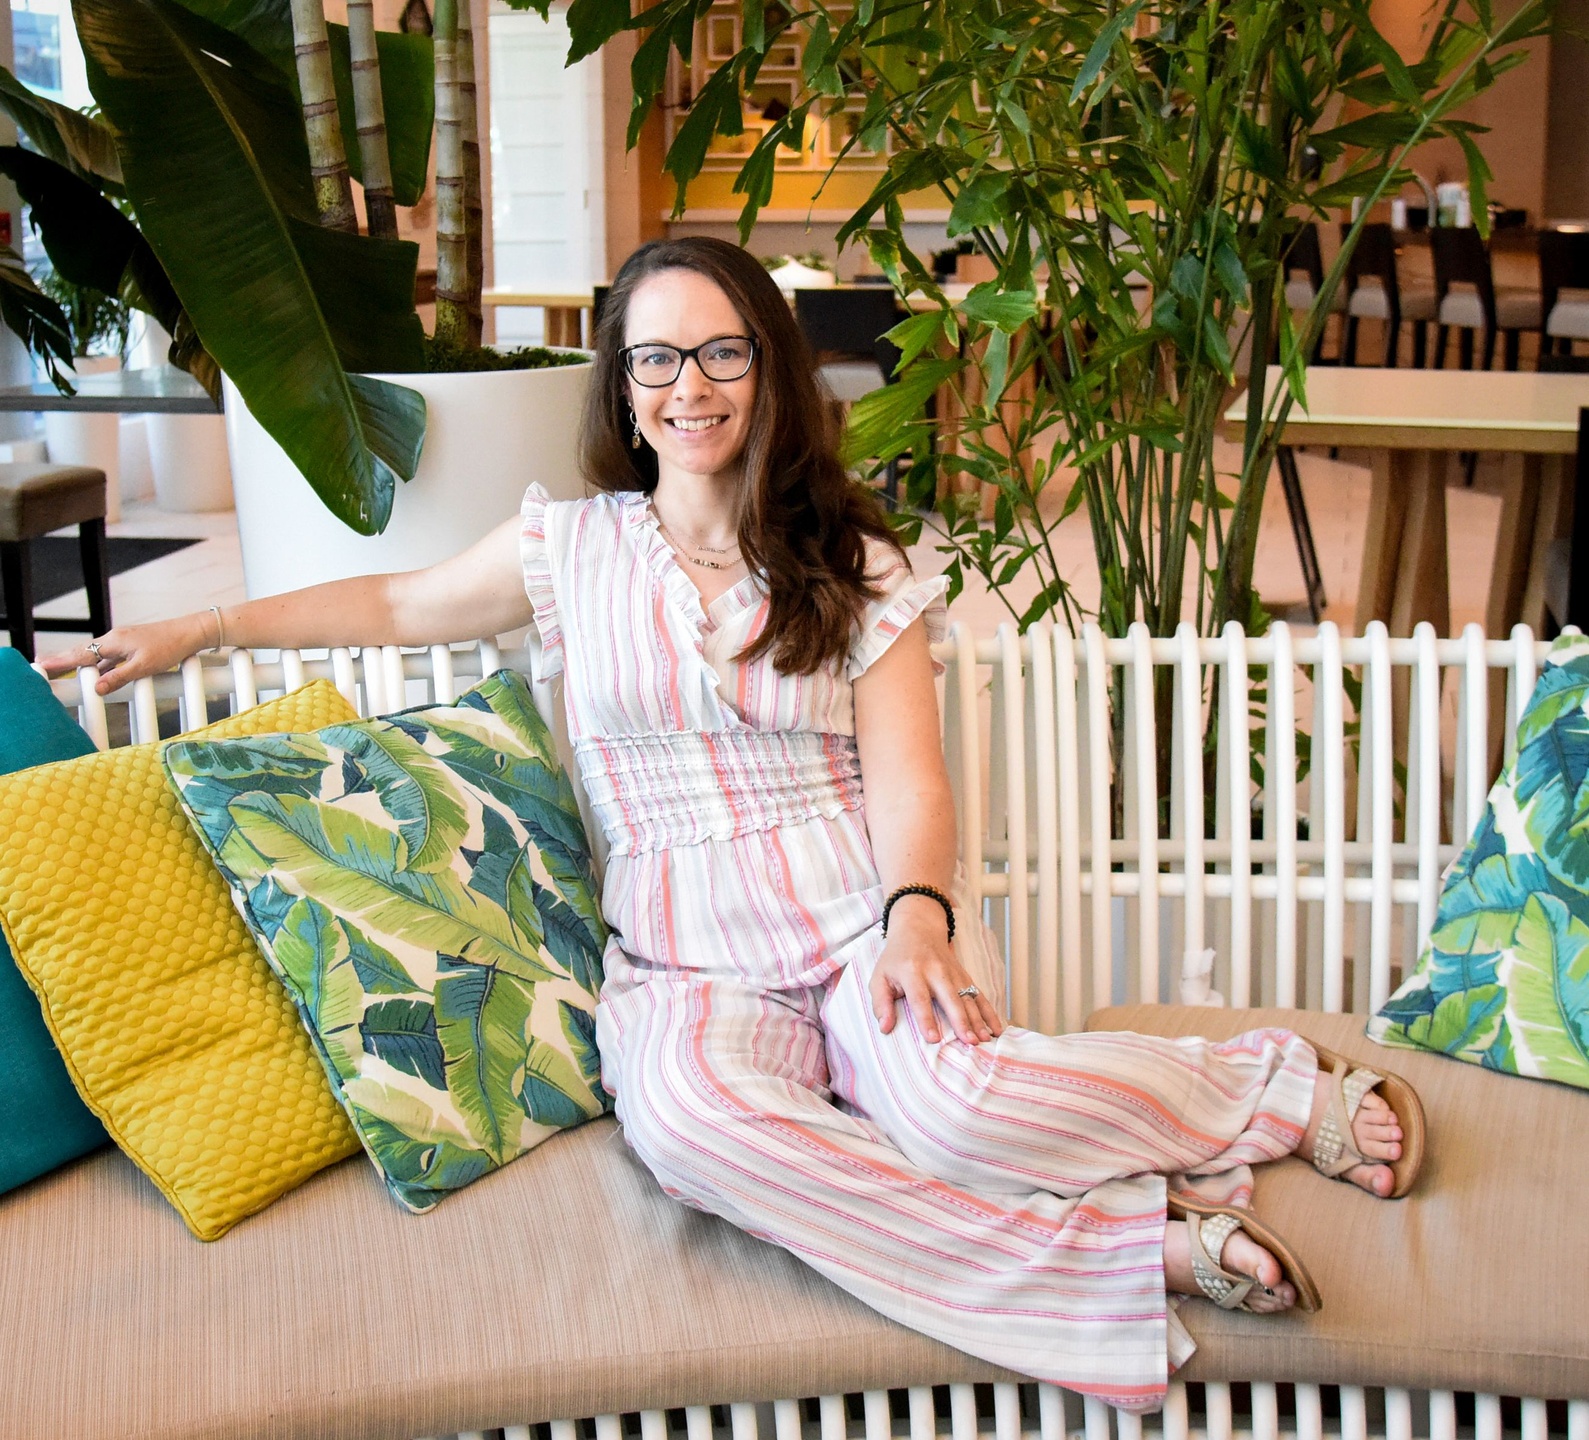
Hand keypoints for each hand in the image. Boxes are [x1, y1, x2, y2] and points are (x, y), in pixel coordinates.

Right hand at [37, 613, 213, 693]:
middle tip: (41, 666)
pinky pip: (109, 656)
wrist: (191, 632)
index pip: (80, 654)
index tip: (40, 665)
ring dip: (79, 663)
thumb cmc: (170, 647)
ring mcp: (123, 641)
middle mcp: (114, 639)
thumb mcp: (144, 667)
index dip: (60, 662)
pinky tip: (95, 673)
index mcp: (113, 642)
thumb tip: (96, 689)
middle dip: (63, 660)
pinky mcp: (133, 645)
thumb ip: (119, 678)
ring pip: (96, 655)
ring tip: (61, 670)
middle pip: (83, 652)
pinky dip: (98, 664)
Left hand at [868, 896, 1004, 1044]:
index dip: (926, 1019)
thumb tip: (885, 1028)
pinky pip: (979, 994)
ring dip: (978, 1019)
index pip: (919, 998)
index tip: (933, 1039)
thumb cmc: (896, 960)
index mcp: (911, 971)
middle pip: (950, 997)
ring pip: (968, 997)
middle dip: (961, 1020)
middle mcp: (935, 971)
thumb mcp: (879, 977)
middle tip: (969, 1042)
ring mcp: (953, 972)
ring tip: (984, 1039)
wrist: (918, 929)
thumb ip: (880, 1004)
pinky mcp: (964, 975)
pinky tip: (997, 1028)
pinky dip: (990, 1012)